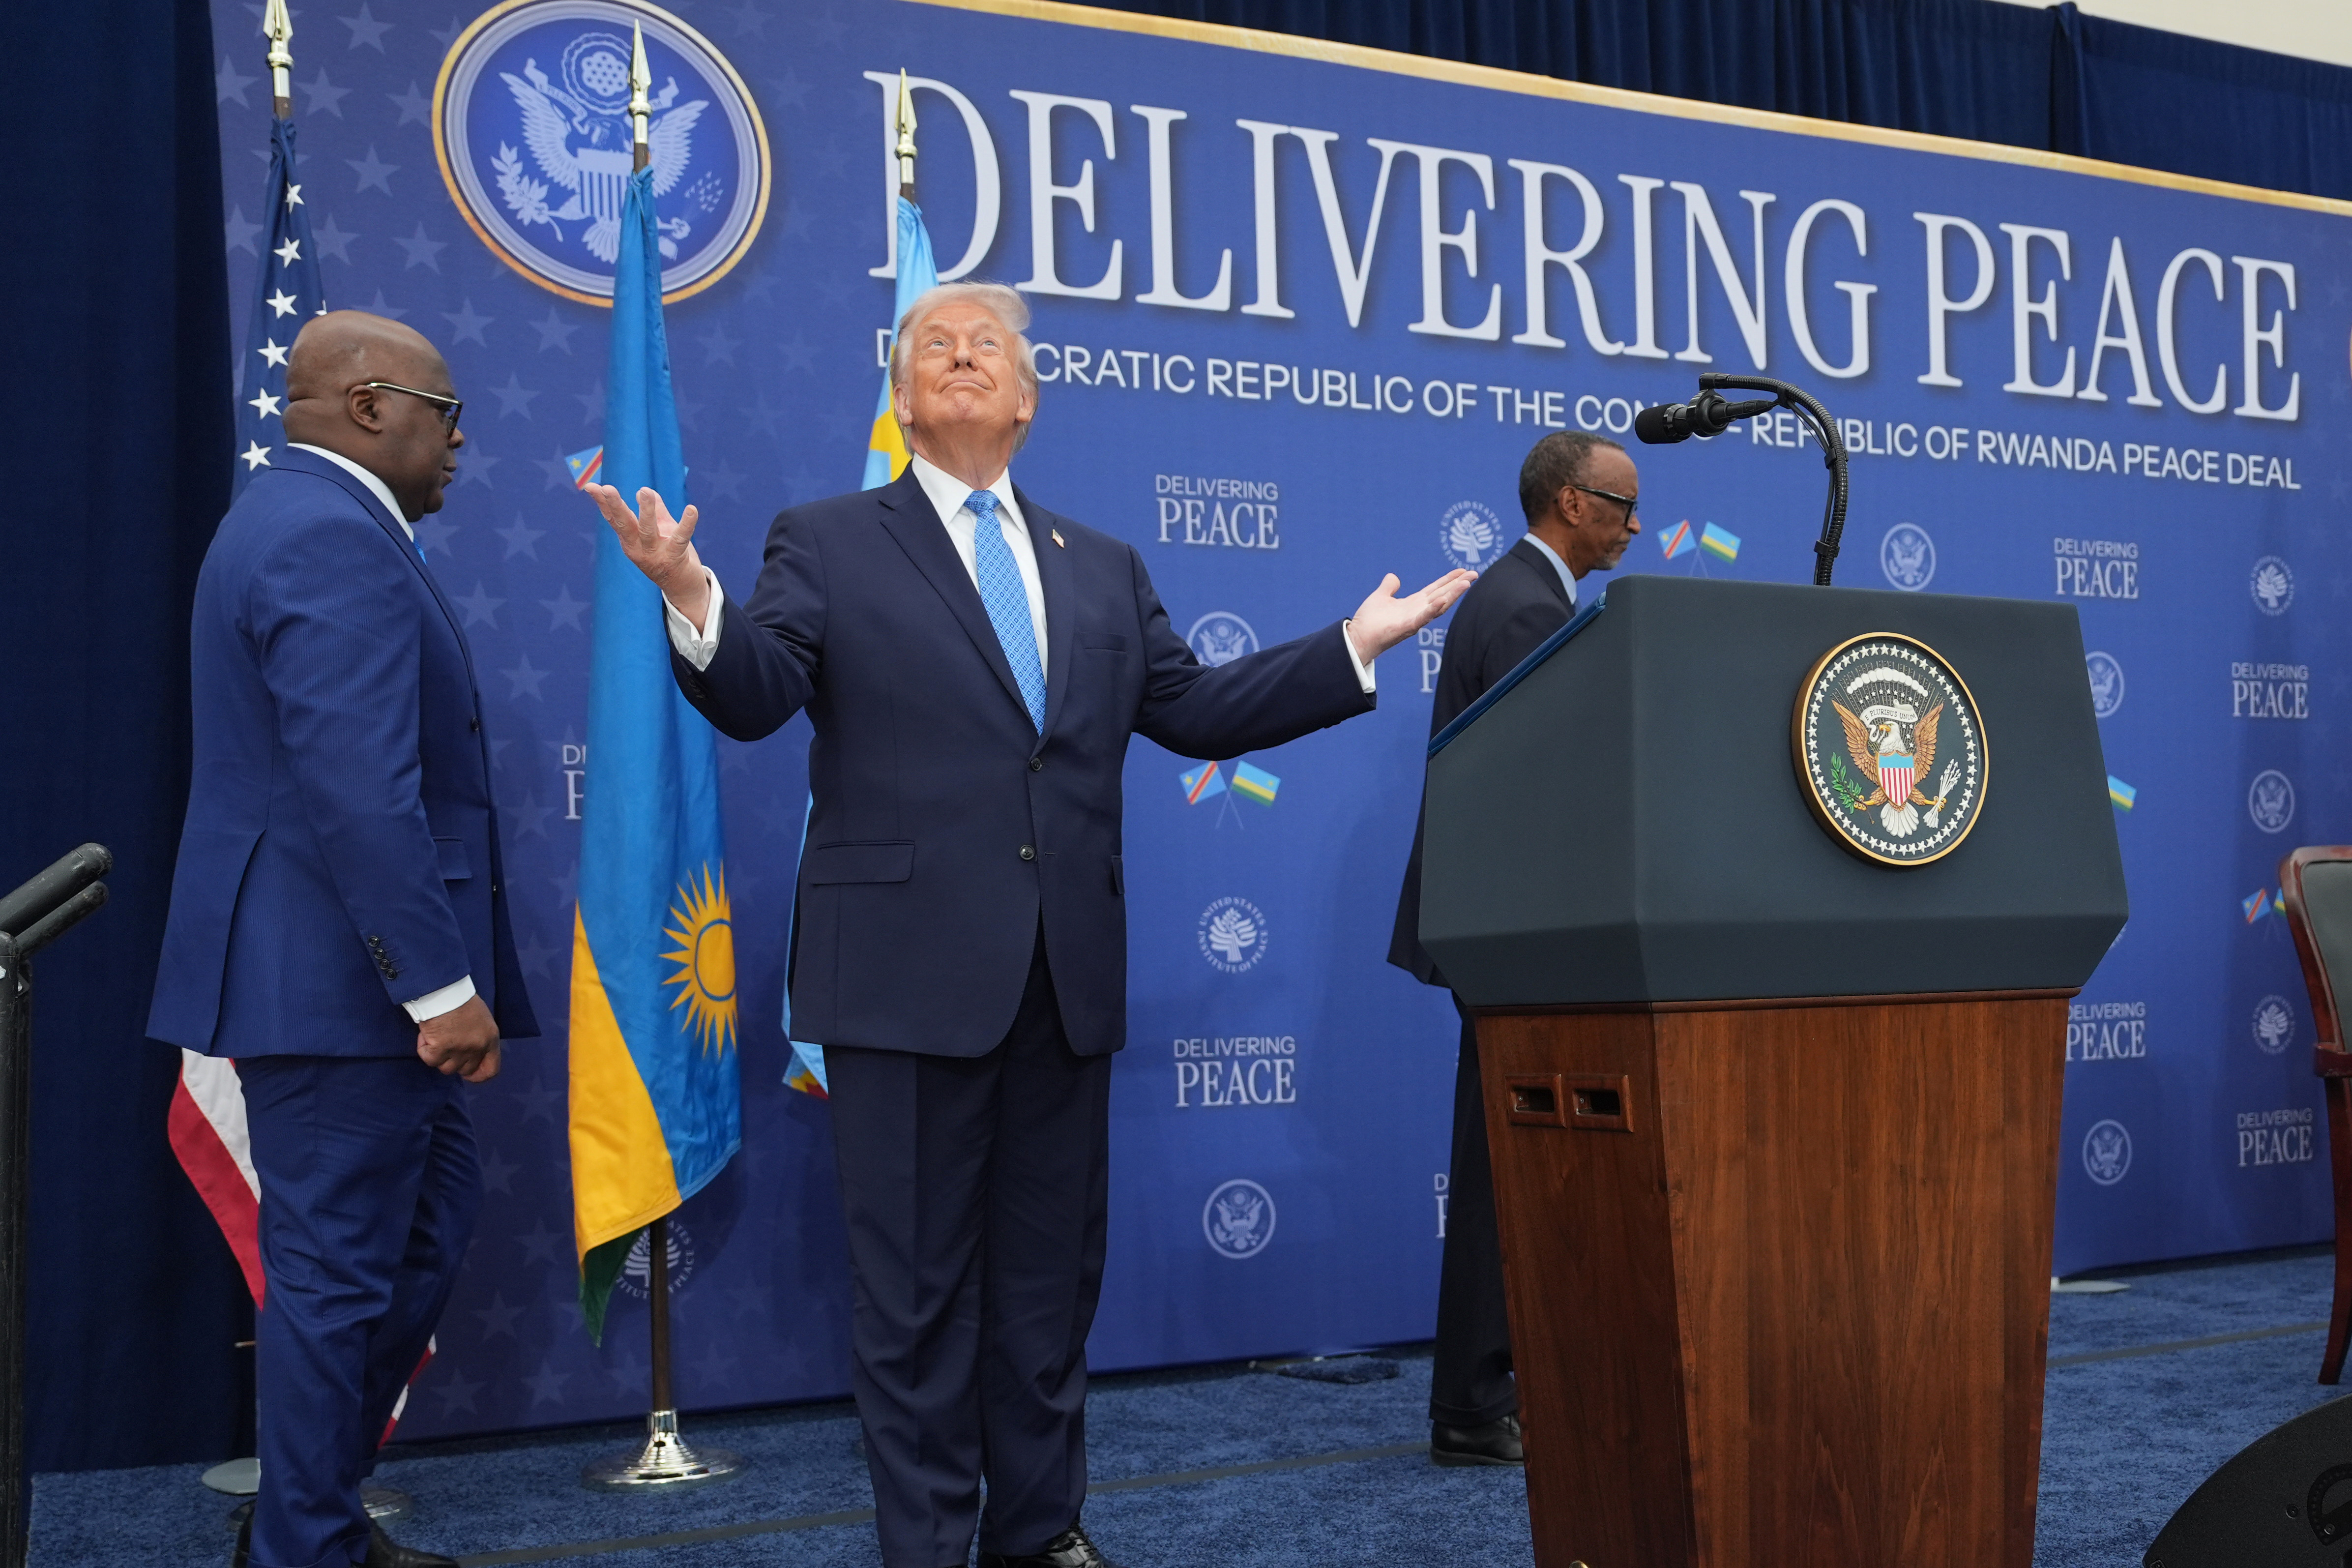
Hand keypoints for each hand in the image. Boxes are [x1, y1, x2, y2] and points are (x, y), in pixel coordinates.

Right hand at [417, 994, 501, 1082]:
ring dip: (438, 1056)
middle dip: (454, 1061)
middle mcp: (477, 1047)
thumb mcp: (481, 1019)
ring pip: (445, 1068)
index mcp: (490, 1039)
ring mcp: (458, 1050)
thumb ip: (479, 1038)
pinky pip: (429, 1060)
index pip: (491, 1070)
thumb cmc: (461, 1000)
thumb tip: (471, 1054)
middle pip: (464, 1070)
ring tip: (437, 1036)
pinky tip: (426, 1035)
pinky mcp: (440, 1049)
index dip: (479, 1075)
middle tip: (446, 1045)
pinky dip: (424, 1050)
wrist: (444, 990)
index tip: (468, 1074)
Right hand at [586, 483, 708, 626]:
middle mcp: (638, 548)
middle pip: (624, 524)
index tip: (590, 486)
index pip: (614, 519)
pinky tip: (692, 509)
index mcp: (631, 541)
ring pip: (648, 530)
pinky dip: (687, 524)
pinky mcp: (674, 559)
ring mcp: (655, 555)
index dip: (602, 503)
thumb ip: (655, 511)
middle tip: (607, 488)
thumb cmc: (670, 556)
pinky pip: (680, 539)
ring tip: (644, 491)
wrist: (683, 588)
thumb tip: (644, 490)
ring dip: (646, 510)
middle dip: (615, 506)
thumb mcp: (661, 530)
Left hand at [1347, 569, 1476, 662]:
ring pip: (1438, 606)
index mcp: (1413, 604)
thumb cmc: (1369, 621)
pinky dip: (1433, 609)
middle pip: (1443, 595)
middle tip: (1474, 574)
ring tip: (1466, 583)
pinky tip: (1443, 600)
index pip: (1436, 589)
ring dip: (1453, 595)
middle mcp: (1418, 611)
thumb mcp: (1380, 596)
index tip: (1462, 570)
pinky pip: (1423, 618)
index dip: (1449, 580)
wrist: (1358, 637)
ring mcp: (1414, 620)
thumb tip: (1393, 576)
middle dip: (1458, 585)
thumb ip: (1389, 587)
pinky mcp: (1407, 627)